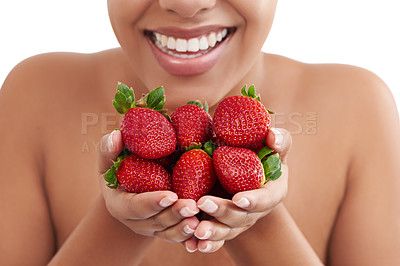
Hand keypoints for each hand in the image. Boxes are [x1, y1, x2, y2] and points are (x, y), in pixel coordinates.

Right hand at [98, 130, 199, 242]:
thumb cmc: (118, 171)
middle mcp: (136, 222)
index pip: (136, 206)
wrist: (128, 191)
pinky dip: (190, 236)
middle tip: (192, 206)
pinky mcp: (167, 231)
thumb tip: (117, 135)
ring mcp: (152, 229)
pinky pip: (178, 237)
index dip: (152, 202)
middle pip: (157, 221)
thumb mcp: (108, 161)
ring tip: (199, 220)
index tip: (170, 195)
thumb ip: (109, 149)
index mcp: (120, 205)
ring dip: (184, 228)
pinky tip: (204, 231)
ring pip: (169, 232)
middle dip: (175, 215)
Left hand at [184, 128, 290, 252]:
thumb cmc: (260, 153)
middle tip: (203, 203)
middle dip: (223, 212)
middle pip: (241, 217)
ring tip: (197, 231)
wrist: (243, 169)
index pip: (266, 199)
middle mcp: (255, 211)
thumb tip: (271, 136)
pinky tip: (190, 245)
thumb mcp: (272, 145)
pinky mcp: (222, 225)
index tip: (239, 199)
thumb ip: (278, 139)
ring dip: (212, 233)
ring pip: (226, 231)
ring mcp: (238, 221)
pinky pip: (214, 239)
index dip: (254, 201)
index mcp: (271, 192)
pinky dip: (203, 244)